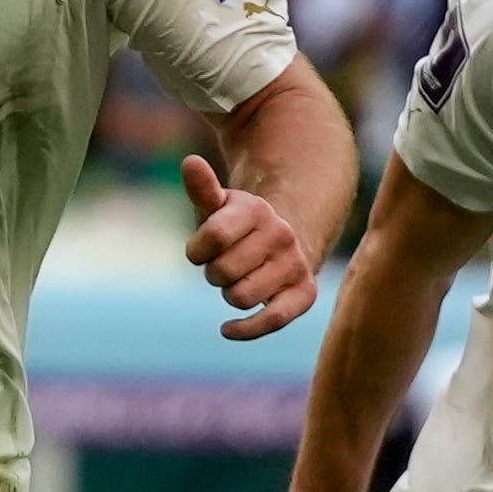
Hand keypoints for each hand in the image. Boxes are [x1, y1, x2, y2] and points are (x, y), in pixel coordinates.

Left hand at [184, 155, 321, 341]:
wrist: (288, 239)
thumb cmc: (239, 226)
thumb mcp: (219, 206)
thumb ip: (202, 189)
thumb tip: (189, 162)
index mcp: (256, 210)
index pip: (211, 239)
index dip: (197, 250)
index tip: (202, 249)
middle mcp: (280, 235)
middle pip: (221, 273)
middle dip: (215, 273)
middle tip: (226, 264)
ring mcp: (294, 265)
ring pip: (239, 297)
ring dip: (230, 294)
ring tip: (241, 279)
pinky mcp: (303, 295)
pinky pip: (272, 321)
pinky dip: (245, 329)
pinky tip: (226, 329)